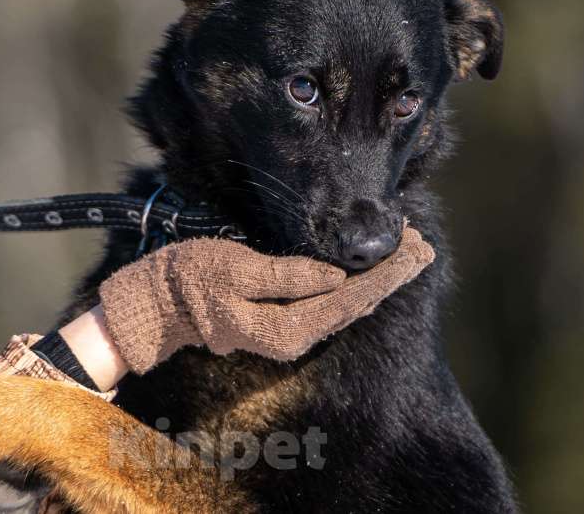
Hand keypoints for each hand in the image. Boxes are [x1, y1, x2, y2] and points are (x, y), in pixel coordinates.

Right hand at [99, 226, 434, 372]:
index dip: (385, 272)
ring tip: (410, 253)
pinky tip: (371, 270)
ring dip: (380, 279)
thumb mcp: (235, 270)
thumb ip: (287, 276)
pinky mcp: (286, 322)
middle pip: (356, 304)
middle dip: (392, 274)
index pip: (350, 298)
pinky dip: (357, 285)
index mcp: (288, 328)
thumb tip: (335, 276)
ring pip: (348, 305)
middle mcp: (296, 338)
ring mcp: (292, 333)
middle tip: (424, 245)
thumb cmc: (192, 279)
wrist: (159, 303)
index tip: (413, 247)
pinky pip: (332, 305)